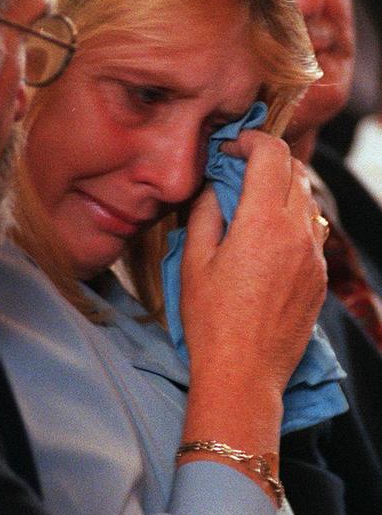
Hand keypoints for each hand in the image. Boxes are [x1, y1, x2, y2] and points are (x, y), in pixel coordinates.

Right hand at [179, 131, 326, 450]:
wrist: (244, 374)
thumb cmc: (210, 321)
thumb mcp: (194, 262)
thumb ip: (205, 213)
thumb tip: (213, 188)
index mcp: (263, 223)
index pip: (271, 155)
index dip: (251, 140)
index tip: (231, 147)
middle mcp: (298, 233)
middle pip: (293, 172)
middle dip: (265, 161)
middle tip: (236, 172)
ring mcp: (314, 256)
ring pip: (307, 200)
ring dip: (281, 189)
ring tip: (251, 204)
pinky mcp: (320, 278)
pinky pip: (312, 231)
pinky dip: (292, 219)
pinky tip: (266, 238)